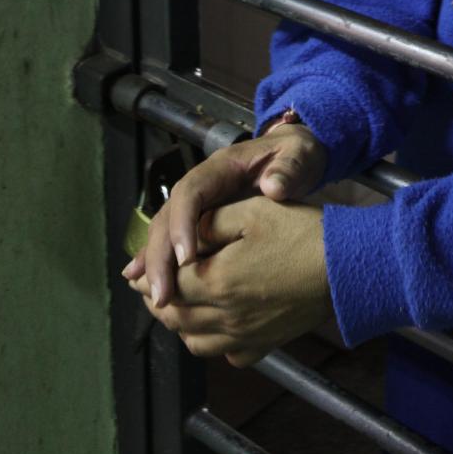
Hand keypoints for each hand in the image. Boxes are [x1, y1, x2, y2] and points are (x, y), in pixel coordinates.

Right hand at [123, 122, 326, 306]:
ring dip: (156, 265)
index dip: (183, 223)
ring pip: (164, 232)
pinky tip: (153, 288)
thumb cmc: (296, 155)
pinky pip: (173, 241)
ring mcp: (198, 203)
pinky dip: (161, 264)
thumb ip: (290, 166)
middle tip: (164, 295)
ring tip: (158, 299)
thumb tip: (273, 186)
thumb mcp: (299, 153)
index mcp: (222, 167)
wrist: (296, 156)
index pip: (191, 191)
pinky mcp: (200, 220)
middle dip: (161, 256)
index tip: (187, 258)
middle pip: (168, 216)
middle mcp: (202, 184)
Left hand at [127, 196, 333, 365]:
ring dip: (177, 323)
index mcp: (217, 280)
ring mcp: (245, 336)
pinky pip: (224, 354)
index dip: (146, 274)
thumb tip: (183, 236)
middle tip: (145, 286)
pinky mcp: (263, 345)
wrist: (345, 268)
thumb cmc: (302, 233)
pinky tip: (212, 326)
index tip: (133, 269)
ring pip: (193, 340)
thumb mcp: (253, 212)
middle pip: (175, 315)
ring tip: (174, 304)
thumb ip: (210, 223)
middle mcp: (226, 316)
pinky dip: (208, 342)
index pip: (167, 283)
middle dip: (155, 300)